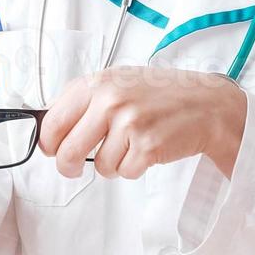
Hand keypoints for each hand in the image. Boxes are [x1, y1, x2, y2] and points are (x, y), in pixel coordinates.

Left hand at [37, 66, 246, 179]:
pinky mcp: (147, 146)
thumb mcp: (119, 82)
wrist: (206, 103)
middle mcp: (110, 100)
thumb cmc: (160, 94)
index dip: (48, 142)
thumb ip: (86, 101)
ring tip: (130, 145)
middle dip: (68, 166)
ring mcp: (129, 123)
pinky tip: (146, 150)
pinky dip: (132, 168)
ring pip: (99, 166)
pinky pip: (124, 172)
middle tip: (73, 168)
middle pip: (68, 150)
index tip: (52, 149)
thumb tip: (51, 128)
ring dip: (112, 164)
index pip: (53, 120)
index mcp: (98, 82)